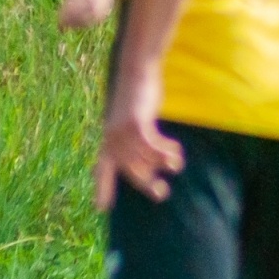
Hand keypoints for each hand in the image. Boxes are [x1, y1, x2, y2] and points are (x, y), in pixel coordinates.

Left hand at [94, 66, 183, 209]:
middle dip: (146, 184)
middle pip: (129, 170)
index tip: (102, 208)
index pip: (102, 169)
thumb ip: (133, 141)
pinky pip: (151, 146)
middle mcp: (111, 139)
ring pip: (143, 159)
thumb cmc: (136, 96)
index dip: (102, 188)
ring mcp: (122, 131)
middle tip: (162, 194)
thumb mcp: (131, 121)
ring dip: (163, 163)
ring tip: (177, 164)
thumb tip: (146, 166)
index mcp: (107, 140)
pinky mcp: (135, 123)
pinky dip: (165, 151)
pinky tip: (176, 152)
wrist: (136, 70)